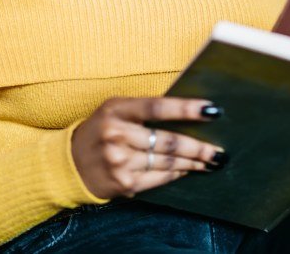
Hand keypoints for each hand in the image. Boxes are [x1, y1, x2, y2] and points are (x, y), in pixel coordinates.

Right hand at [71, 97, 223, 199]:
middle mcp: (116, 134)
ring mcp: (119, 161)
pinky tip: (187, 170)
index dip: (186, 108)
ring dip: (192, 163)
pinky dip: (176, 174)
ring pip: (166, 162)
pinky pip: (158, 178)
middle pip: (167, 142)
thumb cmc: (100, 130)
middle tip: (219, 151)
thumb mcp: (115, 109)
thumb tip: (189, 112)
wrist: (69, 163)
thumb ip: (144, 109)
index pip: (157, 107)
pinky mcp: (123, 182)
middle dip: (198, 147)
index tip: (212, 110)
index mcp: (116, 109)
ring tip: (210, 161)